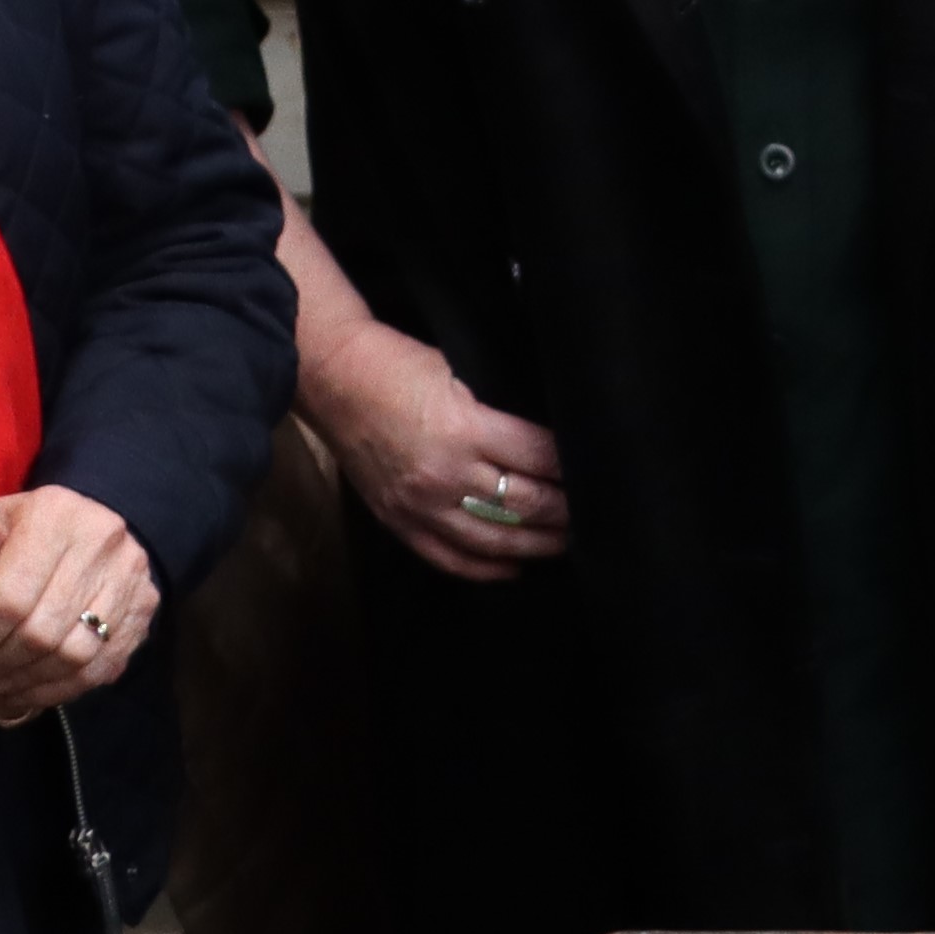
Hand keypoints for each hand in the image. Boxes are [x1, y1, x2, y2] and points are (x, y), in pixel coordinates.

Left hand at [0, 487, 148, 733]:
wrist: (72, 528)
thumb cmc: (11, 532)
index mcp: (56, 513)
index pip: (11, 599)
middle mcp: (104, 539)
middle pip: (43, 630)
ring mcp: (133, 574)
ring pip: (74, 654)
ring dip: (25, 682)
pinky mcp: (145, 605)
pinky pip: (101, 665)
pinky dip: (59, 688)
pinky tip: (25, 691)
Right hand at [280, 199, 565, 578]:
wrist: (334, 378)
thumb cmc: (400, 365)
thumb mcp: (465, 374)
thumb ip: (503, 413)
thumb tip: (550, 440)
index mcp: (467, 428)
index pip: (540, 458)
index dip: (574, 468)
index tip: (601, 472)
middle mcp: (445, 473)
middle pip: (524, 505)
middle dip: (566, 512)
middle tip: (598, 514)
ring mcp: (420, 503)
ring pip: (493, 540)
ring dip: (537, 544)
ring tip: (567, 541)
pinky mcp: (398, 520)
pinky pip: (448, 557)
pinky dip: (485, 568)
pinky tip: (514, 567)